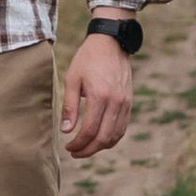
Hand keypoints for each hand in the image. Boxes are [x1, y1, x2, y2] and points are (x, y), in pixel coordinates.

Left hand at [60, 31, 134, 161]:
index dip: (78, 143)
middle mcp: (116, 102)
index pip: (90, 130)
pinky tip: (99, 139)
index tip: (68, 146)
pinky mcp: (129, 102)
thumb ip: (69, 105)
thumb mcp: (72, 78)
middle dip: (88, 150)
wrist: (111, 43)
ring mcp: (125, 103)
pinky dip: (111, 138)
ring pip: (115, 136)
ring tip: (85, 148)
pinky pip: (122, 128)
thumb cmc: (88, 59)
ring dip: (100, 147)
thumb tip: (67, 131)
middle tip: (74, 152)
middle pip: (104, 138)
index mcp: (100, 96)